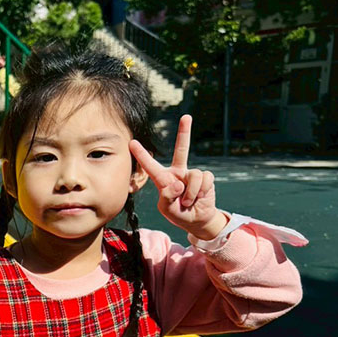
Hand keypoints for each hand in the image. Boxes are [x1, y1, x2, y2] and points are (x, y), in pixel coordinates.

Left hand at [129, 115, 226, 240]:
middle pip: (182, 149)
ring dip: (191, 194)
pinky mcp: (206, 178)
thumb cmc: (177, 213)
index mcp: (163, 179)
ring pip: (194, 176)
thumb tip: (178, 185)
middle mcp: (178, 173)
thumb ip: (168, 197)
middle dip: (184, 132)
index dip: (141, 155)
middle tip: (186, 116)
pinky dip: (201, 192)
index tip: (131, 142)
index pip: (151, 166)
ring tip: (187, 202)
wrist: (196, 219)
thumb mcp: (167, 208)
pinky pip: (205, 180)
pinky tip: (199, 198)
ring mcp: (192, 174)